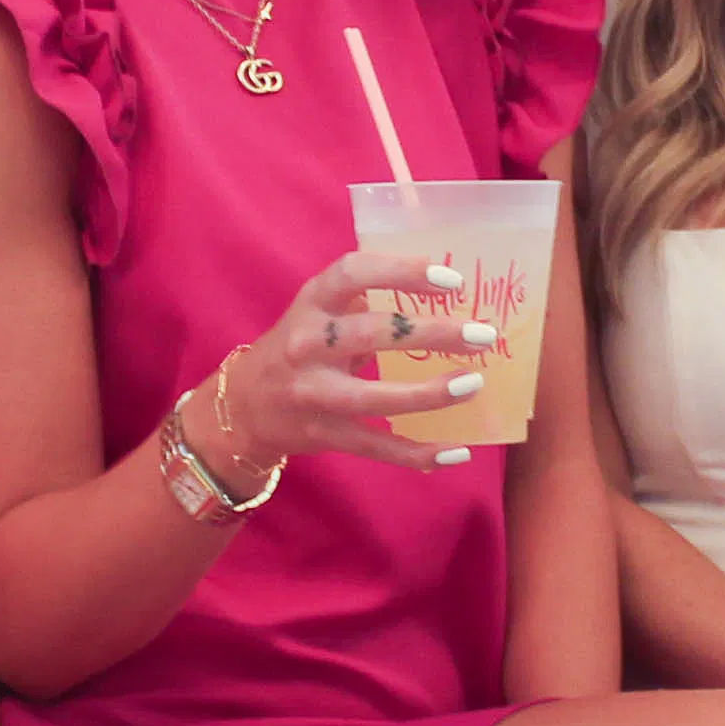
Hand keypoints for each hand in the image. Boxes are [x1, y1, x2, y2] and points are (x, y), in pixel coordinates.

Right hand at [203, 246, 508, 477]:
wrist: (242, 407)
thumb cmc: (298, 347)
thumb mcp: (318, 310)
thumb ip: (364, 298)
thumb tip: (441, 289)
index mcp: (312, 303)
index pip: (353, 274)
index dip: (402, 272)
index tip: (451, 280)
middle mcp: (308, 345)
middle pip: (374, 335)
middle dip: (432, 333)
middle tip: (482, 335)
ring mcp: (314, 394)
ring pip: (378, 398)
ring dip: (431, 394)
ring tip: (474, 384)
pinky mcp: (323, 435)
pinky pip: (377, 446)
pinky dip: (418, 453)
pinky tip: (457, 452)